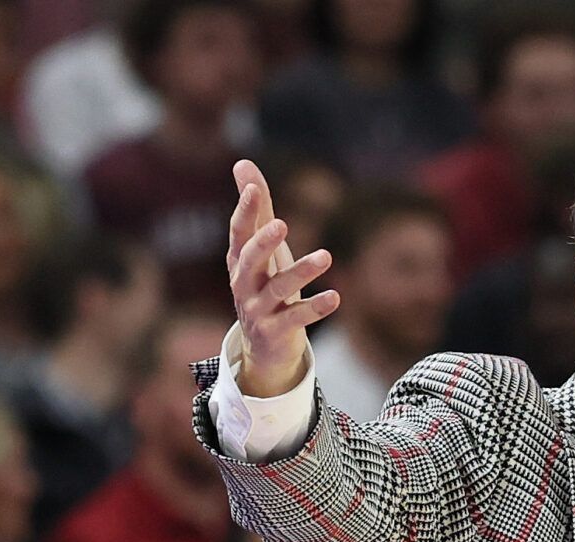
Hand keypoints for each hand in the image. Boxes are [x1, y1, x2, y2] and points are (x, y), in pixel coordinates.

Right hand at [227, 157, 338, 396]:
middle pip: (250, 260)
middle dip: (263, 242)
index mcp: (239, 261)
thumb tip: (241, 162)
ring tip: (326, 256)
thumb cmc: (265, 286)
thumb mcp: (261, 249)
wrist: (263, 346)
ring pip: (279, 289)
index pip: (238, 232)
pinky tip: (336, 297)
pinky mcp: (276, 331)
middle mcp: (244, 284)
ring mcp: (258, 309)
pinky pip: (296, 318)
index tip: (251, 188)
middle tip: (281, 224)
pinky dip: (315, 307)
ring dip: (302, 272)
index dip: (244, 211)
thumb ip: (256, 209)